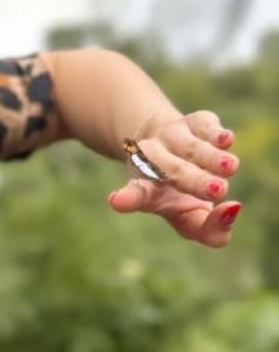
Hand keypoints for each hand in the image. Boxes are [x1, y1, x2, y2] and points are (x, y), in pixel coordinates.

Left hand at [108, 109, 241, 247]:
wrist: (166, 147)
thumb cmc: (180, 195)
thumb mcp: (192, 220)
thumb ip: (211, 230)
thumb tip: (234, 209)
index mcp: (146, 190)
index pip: (137, 195)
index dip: (129, 198)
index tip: (117, 200)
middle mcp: (153, 160)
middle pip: (173, 172)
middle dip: (195, 181)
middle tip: (217, 191)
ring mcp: (173, 138)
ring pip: (189, 147)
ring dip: (209, 157)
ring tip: (229, 168)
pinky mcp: (193, 122)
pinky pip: (202, 125)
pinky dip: (214, 132)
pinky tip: (227, 140)